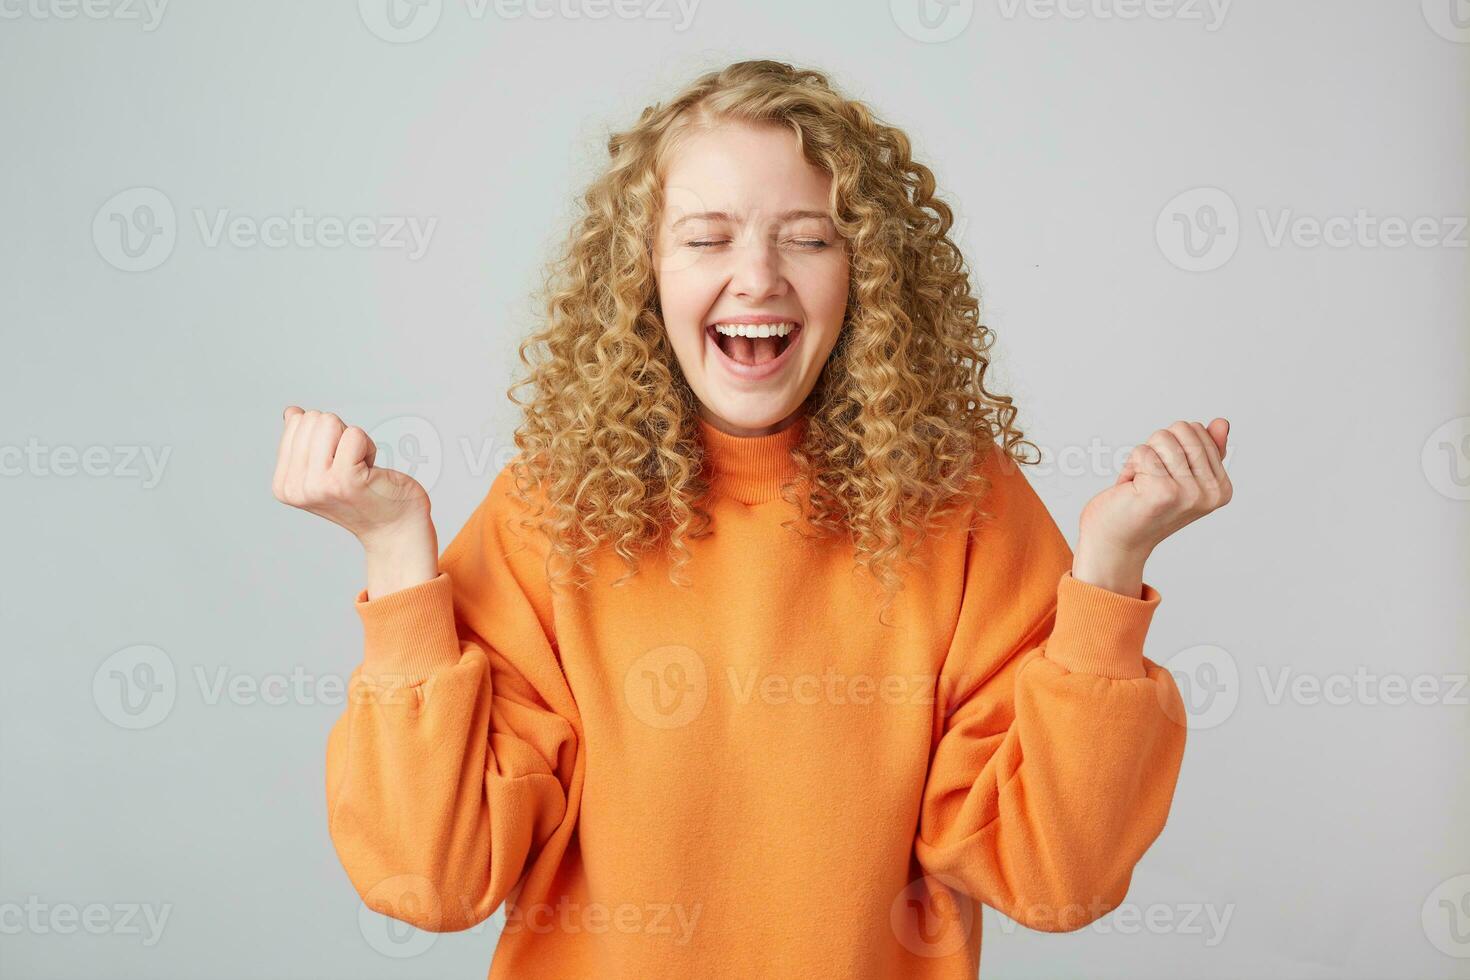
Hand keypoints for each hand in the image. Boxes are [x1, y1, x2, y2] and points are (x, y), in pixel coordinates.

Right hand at [271, 406, 431, 545]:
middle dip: (339, 435)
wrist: (394, 528)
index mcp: (283, 485)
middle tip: (352, 466)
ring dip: (354, 440)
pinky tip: (370, 471)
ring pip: (329, 422)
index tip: (337, 464)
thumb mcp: (325, 468)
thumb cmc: (365, 495)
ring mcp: (318, 484)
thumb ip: (305, 441)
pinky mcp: (344, 480)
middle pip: (313, 419)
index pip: (296, 423)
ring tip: (359, 469)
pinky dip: (368, 447)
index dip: (326, 435)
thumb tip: (291, 413)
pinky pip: (354, 434)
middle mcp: (295, 488)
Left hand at [1073, 419, 1232, 592]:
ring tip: (1140, 485)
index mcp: (1221, 487)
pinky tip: (1131, 491)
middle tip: (1149, 479)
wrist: (1115, 542)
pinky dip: (1130, 468)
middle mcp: (1212, 493)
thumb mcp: (1179, 476)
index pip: (1199, 430)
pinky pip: (1143, 452)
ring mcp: (1190, 493)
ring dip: (1142, 458)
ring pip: (1162, 438)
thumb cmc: (1142, 507)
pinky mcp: (1164, 492)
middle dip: (1157, 448)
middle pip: (1182, 429)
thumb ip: (1203, 451)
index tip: (1165, 476)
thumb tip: (1221, 422)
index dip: (1171, 447)